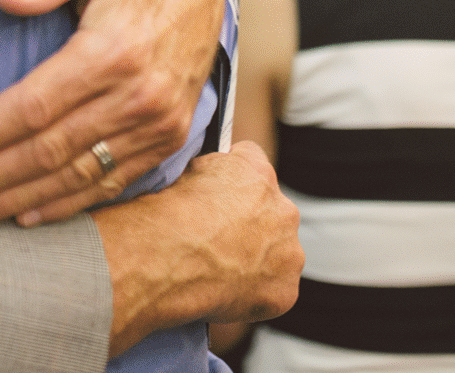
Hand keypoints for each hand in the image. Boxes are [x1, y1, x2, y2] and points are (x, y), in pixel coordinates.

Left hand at [0, 0, 222, 225]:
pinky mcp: (167, 140)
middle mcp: (138, 95)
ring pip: (77, 175)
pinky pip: (111, 183)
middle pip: (50, 150)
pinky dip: (67, 205)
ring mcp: (157, 124)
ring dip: (21, 199)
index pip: (35, 106)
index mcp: (113, 50)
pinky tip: (27, 215)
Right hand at [96, 142, 301, 353]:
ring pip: (278, 251)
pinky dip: (254, 291)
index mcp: (256, 171)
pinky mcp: (284, 289)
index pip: (252, 163)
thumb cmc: (166, 216)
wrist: (167, 259)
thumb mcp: (182, 171)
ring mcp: (288, 251)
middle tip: (217, 237)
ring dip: (256, 257)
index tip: (216, 195)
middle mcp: (282, 208)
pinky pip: (273, 288)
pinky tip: (225, 290)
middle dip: (250, 222)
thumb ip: (208, 172)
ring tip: (219, 268)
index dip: (230, 181)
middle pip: (271, 211)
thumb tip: (206, 180)